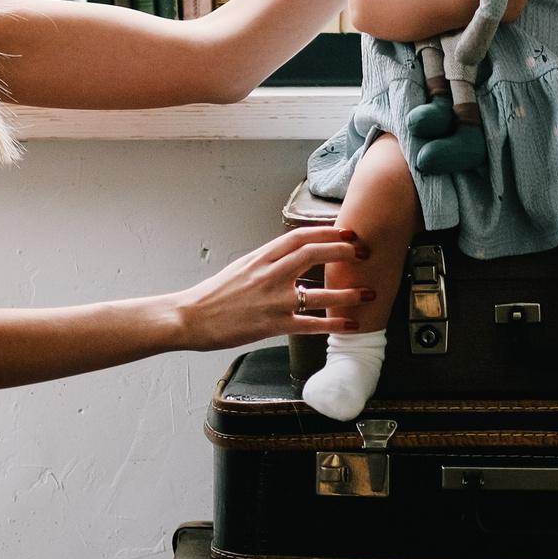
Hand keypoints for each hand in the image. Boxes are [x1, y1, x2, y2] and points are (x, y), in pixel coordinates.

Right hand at [170, 224, 369, 350]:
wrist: (189, 317)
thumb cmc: (213, 296)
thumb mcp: (240, 268)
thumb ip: (267, 262)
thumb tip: (290, 259)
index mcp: (260, 257)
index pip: (300, 237)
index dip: (327, 233)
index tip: (346, 233)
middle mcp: (269, 274)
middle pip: (313, 254)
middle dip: (343, 252)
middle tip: (364, 253)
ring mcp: (272, 300)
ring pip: (318, 292)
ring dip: (348, 292)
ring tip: (368, 293)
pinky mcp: (272, 325)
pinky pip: (311, 324)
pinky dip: (334, 324)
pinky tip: (350, 324)